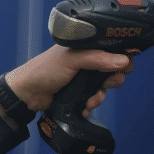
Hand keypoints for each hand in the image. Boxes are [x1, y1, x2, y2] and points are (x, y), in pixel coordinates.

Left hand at [0, 46, 132, 124]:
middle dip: (112, 80)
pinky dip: (91, 104)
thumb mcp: (72, 60)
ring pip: (105, 87)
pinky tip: (83, 106)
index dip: (122, 58)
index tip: (125, 67)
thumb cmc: (45, 69)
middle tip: (107, 83)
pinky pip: (95, 99)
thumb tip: (123, 61)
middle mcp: (87, 61)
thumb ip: (97, 59)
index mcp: (86, 47)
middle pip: (113, 69)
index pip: (112, 49)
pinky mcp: (80, 92)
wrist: (29, 94)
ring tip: (88, 100)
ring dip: (99, 95)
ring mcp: (84, 78)